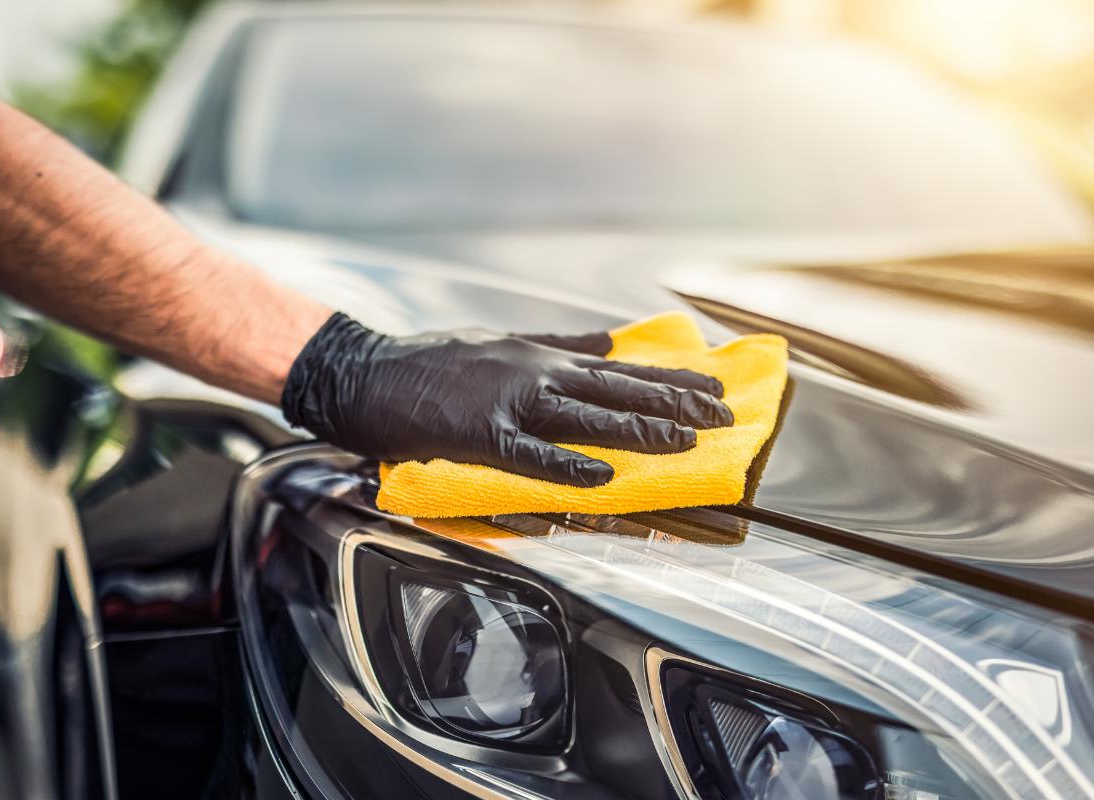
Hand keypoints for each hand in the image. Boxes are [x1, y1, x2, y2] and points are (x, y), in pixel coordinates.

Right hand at [281, 314, 732, 486]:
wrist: (370, 374)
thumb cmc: (436, 360)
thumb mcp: (505, 339)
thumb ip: (561, 342)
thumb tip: (611, 340)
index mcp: (543, 357)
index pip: (622, 368)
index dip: (672, 379)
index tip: (715, 386)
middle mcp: (537, 374)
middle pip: (618, 390)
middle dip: (675, 404)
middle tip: (723, 417)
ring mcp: (510, 404)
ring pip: (587, 417)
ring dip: (639, 429)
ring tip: (684, 441)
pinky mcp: (480, 436)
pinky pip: (530, 454)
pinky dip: (566, 465)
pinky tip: (601, 476)